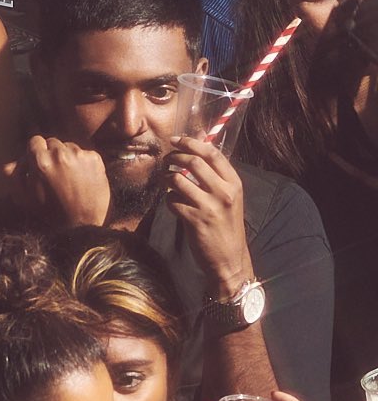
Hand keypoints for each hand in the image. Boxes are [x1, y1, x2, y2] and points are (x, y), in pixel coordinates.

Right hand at [10, 135, 111, 227]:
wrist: (83, 225)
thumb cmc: (51, 214)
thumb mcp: (25, 200)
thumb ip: (15, 179)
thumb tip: (8, 166)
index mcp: (40, 160)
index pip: (35, 141)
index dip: (36, 153)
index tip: (40, 163)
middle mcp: (60, 153)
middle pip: (52, 143)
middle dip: (51, 154)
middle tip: (54, 172)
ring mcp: (79, 154)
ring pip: (69, 147)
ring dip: (67, 157)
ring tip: (69, 177)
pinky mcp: (95, 159)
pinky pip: (85, 153)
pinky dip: (82, 162)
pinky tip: (82, 178)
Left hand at [166, 136, 251, 294]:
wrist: (230, 260)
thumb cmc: (227, 226)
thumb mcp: (230, 198)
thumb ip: (215, 177)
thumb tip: (195, 150)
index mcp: (234, 183)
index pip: (212, 152)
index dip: (191, 142)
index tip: (175, 140)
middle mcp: (223, 192)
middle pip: (193, 162)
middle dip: (174, 157)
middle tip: (166, 160)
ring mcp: (209, 207)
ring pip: (178, 179)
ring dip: (166, 178)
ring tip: (165, 180)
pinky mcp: (195, 220)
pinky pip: (172, 201)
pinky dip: (168, 199)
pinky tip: (172, 203)